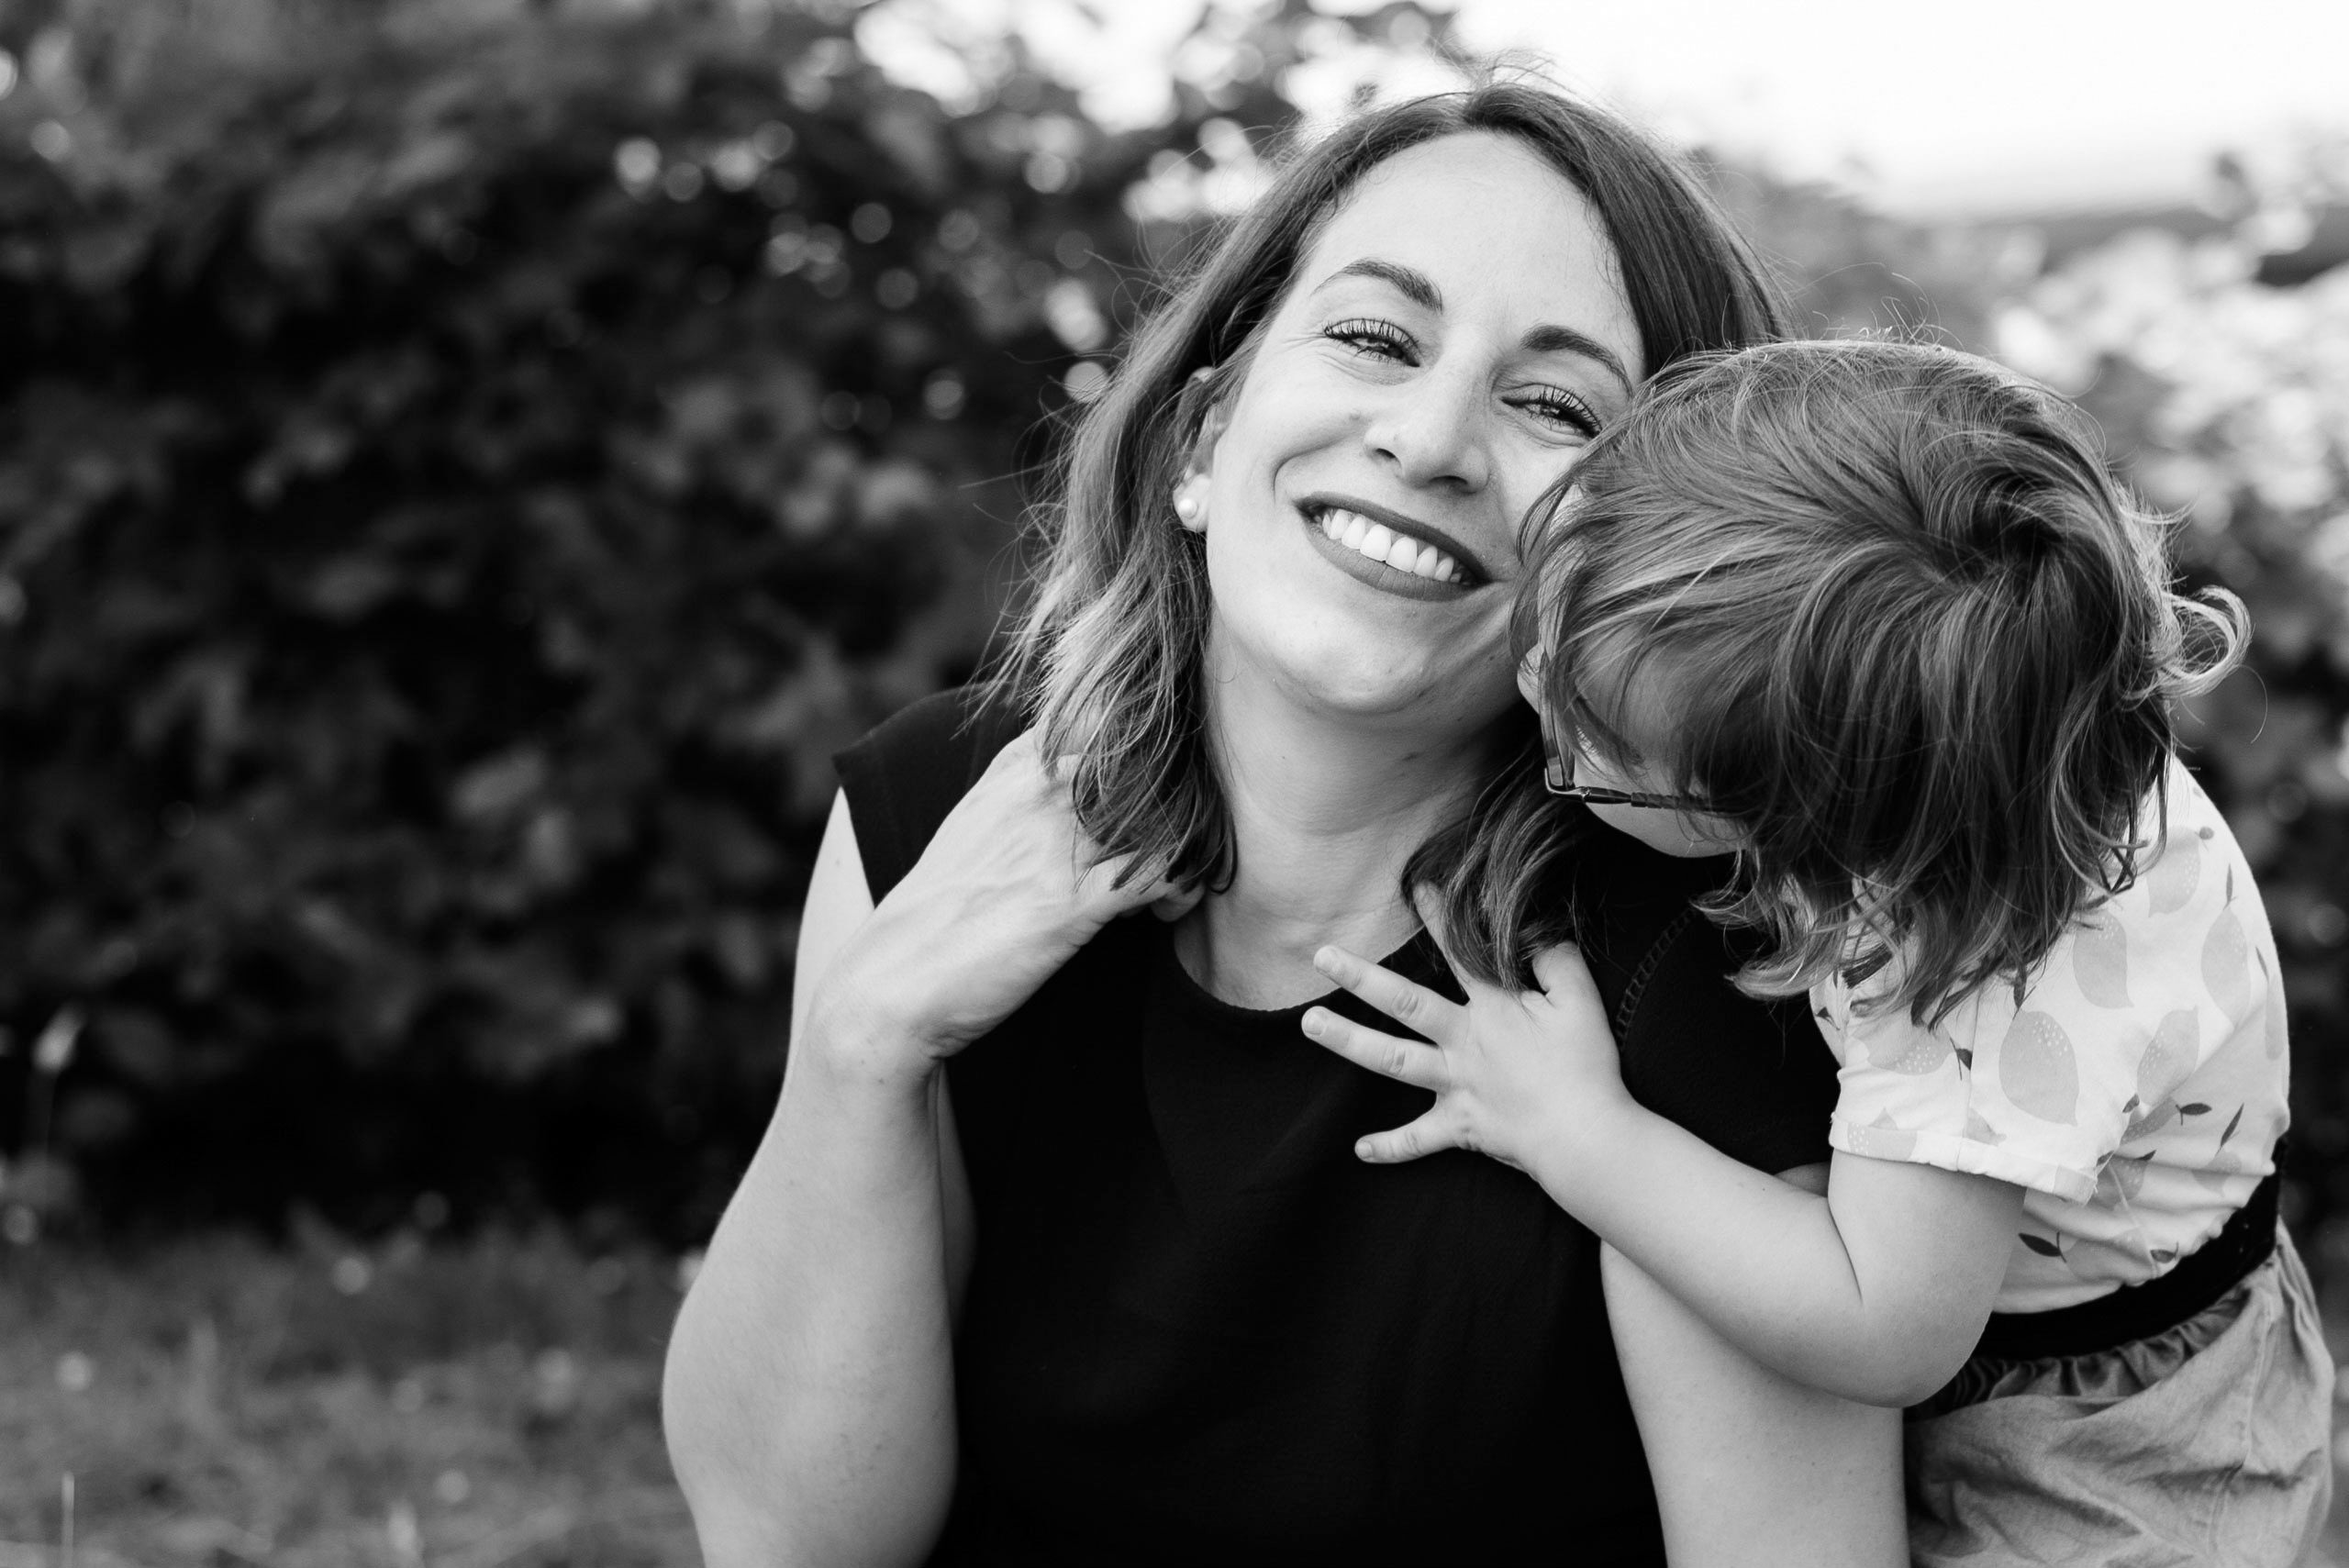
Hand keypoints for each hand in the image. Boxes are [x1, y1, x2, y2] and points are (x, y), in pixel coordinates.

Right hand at [807, 729, 1192, 1082]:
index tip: (1151, 806)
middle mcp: (1039, 794)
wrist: (890, 984)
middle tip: (1174, 849)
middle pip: (1153, 764)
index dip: (1149, 761)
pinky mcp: (1071, 905)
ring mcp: (1057, 845)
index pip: (1114, 724)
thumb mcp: (971, 827)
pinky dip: (1183, 889)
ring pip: (1167, 814)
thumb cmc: (935, 914)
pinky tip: (1169, 910)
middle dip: (1180, 804)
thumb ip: (1016, 789)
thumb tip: (1061, 773)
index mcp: (1017, 768)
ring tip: (1172, 884)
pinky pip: (1164, 872)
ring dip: (1186, 849)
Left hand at [1300, 907, 1633, 1172]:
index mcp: (1494, 1009)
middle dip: (1360, 977)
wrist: (1586, 1138)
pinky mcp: (1460, 1127)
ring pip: (1392, 1061)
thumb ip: (1556, 961)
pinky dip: (1390, 1147)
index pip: (1460, 953)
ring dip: (1348, 1042)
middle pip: (1403, 1003)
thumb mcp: (1580, 1002)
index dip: (1439, 917)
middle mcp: (1463, 1043)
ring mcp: (1456, 1085)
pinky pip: (1418, 1140)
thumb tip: (1536, 932)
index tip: (1414, 887)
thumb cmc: (1586, 1068)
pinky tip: (1359, 1149)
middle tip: (1321, 957)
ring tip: (1310, 1025)